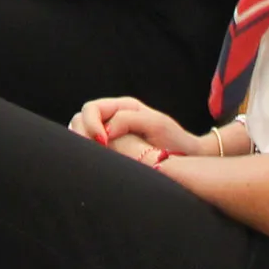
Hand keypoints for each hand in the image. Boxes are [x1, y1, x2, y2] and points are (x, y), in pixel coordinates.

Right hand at [70, 95, 199, 159]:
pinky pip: (89, 147)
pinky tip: (97, 162)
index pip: (91, 109)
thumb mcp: (157, 124)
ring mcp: (110, 133)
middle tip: (95, 152)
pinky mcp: (111, 149)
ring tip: (94, 158)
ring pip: (80, 132)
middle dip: (81, 134)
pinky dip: (87, 152)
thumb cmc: (175, 140)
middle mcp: (113, 116)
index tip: (102, 142)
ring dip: (81, 143)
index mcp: (123, 106)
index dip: (90, 124)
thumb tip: (105, 131)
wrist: (189, 157)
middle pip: (80, 118)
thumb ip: (129, 120)